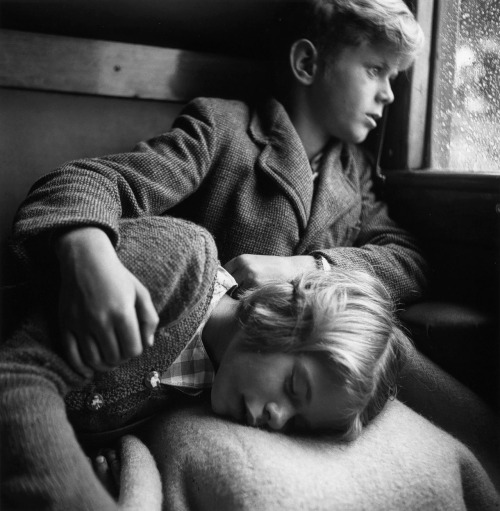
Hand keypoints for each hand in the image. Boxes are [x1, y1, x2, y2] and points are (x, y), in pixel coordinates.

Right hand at [55, 227, 158, 375]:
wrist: (86, 259)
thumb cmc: (118, 277)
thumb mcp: (141, 293)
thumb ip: (149, 319)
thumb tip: (148, 345)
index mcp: (122, 312)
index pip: (133, 349)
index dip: (136, 351)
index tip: (134, 344)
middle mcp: (101, 320)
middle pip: (114, 357)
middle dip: (121, 358)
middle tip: (121, 352)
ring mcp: (81, 323)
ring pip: (94, 360)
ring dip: (104, 365)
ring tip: (109, 360)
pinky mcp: (65, 324)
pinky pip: (71, 355)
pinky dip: (81, 368)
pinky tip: (88, 371)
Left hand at [224, 254, 315, 293]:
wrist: (292, 269)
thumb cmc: (271, 268)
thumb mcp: (253, 263)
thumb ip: (238, 270)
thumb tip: (221, 282)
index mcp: (241, 259)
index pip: (222, 272)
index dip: (222, 281)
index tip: (225, 288)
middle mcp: (244, 266)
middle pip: (225, 282)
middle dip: (227, 290)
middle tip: (230, 297)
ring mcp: (250, 277)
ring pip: (233, 292)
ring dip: (235, 298)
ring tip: (242, 299)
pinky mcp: (257, 287)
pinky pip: (243, 298)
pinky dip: (244, 301)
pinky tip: (250, 300)